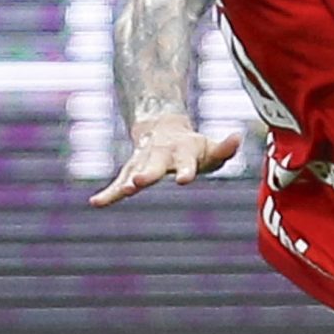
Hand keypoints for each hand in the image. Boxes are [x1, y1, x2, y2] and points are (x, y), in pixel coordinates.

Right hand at [91, 117, 242, 206]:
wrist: (164, 130)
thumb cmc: (194, 147)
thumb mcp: (210, 147)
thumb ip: (225, 147)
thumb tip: (238, 136)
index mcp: (183, 153)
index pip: (185, 163)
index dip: (185, 170)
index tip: (183, 180)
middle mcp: (160, 156)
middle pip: (154, 166)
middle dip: (147, 174)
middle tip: (139, 181)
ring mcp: (143, 162)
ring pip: (133, 173)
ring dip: (125, 183)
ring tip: (119, 192)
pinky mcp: (131, 169)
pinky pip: (117, 183)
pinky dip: (108, 194)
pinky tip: (95, 203)